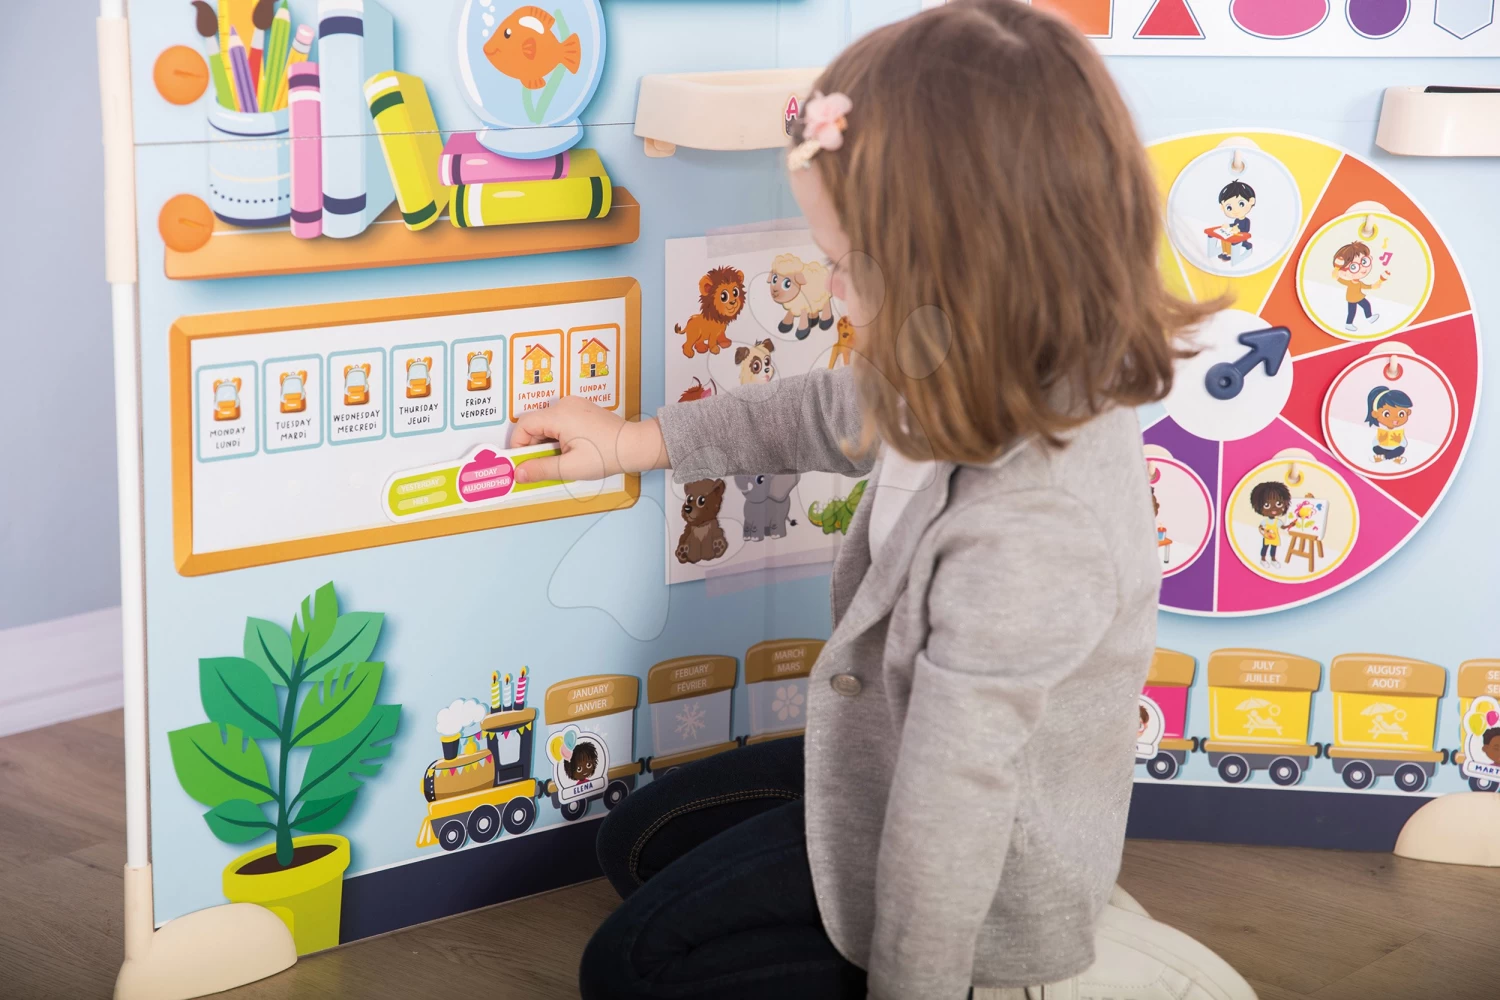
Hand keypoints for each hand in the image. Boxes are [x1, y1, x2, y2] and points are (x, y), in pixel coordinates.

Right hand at [510, 396, 668, 483]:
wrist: (635, 446)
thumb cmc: (607, 455)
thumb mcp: (570, 467)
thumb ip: (540, 469)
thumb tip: (518, 473)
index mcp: (559, 415)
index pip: (524, 425)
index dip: (518, 445)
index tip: (522, 463)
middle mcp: (565, 404)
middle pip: (535, 424)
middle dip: (534, 446)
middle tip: (542, 467)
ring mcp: (575, 405)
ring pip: (548, 424)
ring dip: (547, 443)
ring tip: (561, 460)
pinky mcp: (582, 410)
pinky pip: (560, 422)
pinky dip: (558, 437)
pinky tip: (570, 451)